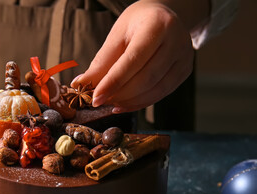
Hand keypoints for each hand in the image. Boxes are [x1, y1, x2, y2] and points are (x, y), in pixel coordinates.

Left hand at [72, 1, 193, 112]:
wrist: (162, 17)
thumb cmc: (137, 24)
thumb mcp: (117, 36)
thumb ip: (102, 62)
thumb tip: (81, 85)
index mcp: (157, 25)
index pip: (133, 60)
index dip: (113, 82)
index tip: (95, 98)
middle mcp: (176, 41)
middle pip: (146, 78)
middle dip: (120, 94)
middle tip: (100, 101)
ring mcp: (184, 58)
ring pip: (154, 89)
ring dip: (129, 101)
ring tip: (110, 102)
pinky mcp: (185, 71)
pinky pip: (160, 94)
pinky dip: (139, 102)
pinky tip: (123, 104)